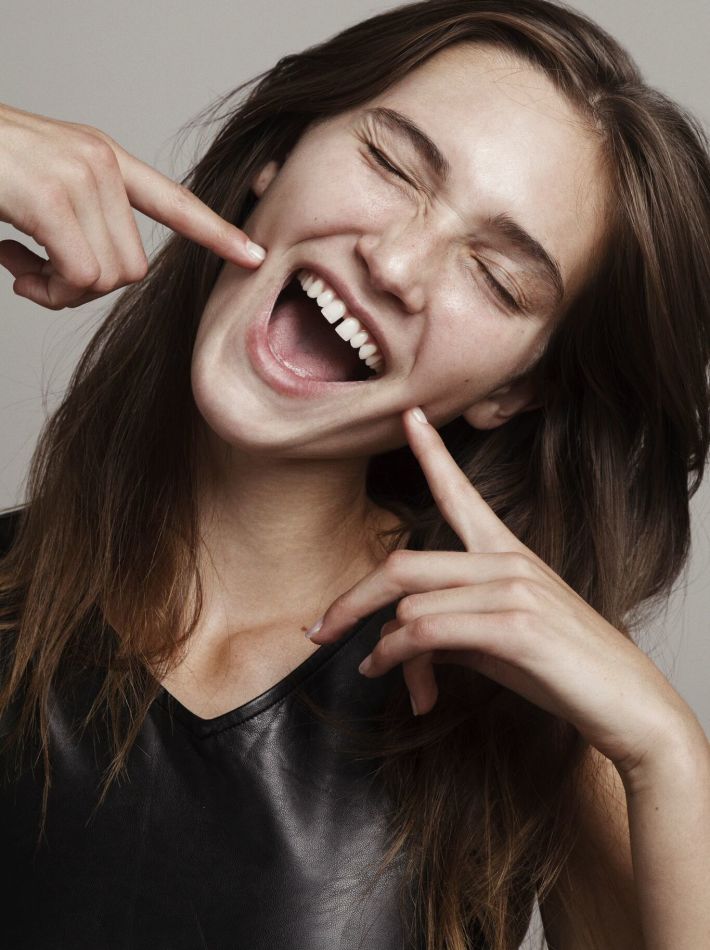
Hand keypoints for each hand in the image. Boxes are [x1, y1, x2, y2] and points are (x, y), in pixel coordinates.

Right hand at [0, 101, 265, 309]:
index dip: (214, 232)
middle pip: (132, 269)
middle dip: (86, 289)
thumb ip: (78, 222)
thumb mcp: (39, 188)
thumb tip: (90, 277)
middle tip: (39, 276)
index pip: (173, 199)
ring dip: (60, 291)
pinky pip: (76, 277)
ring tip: (22, 265)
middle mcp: (100, 163)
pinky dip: (44, 289)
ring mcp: (78, 178)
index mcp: (103, 159)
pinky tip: (12, 264)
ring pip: (105, 278)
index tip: (254, 255)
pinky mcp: (51, 198)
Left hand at [309, 407, 695, 778]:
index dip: (430, 452)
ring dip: (380, 646)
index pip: (460, 493)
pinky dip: (396, 655)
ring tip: (375, 670)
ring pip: (409, 603)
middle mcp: (506, 560)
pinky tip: (389, 673)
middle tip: (318, 630)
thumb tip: (395, 636)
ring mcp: (512, 589)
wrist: (625, 702)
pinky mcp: (515, 626)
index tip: (408, 415)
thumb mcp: (496, 637)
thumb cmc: (561, 667)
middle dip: (351, 601)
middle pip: (402, 564)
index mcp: (505, 552)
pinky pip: (427, 631)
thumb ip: (449, 623)